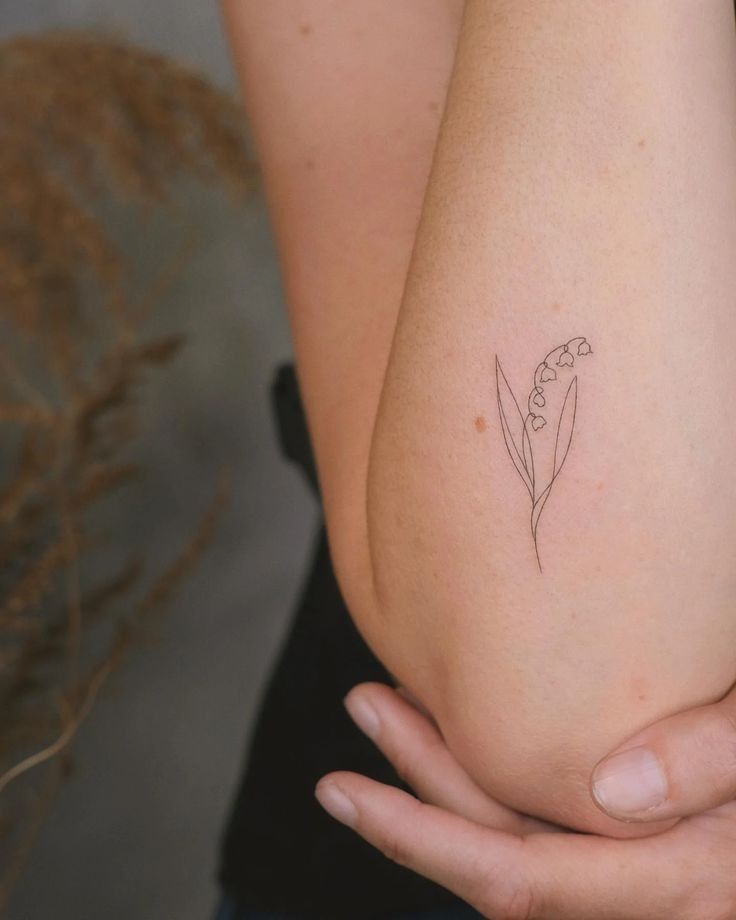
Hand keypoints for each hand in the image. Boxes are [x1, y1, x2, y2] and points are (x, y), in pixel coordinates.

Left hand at [315, 683, 735, 918]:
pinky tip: (465, 739)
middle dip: (414, 791)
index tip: (342, 785)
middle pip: (497, 857)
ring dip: (445, 784)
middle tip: (364, 703)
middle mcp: (648, 899)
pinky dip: (490, 791)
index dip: (417, 838)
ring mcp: (638, 878)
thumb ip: (718, 759)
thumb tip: (613, 787)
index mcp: (679, 883)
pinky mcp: (636, 851)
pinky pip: (544, 834)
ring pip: (514, 845)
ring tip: (393, 712)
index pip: (515, 877)